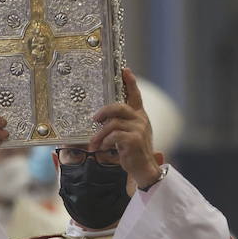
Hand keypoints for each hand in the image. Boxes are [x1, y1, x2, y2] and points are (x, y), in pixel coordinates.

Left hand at [89, 69, 160, 186]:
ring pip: (112, 124)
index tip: (125, 70)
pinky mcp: (134, 140)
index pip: (135, 95)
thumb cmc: (133, 150)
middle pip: (118, 106)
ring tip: (94, 143)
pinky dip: (106, 142)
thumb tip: (101, 117)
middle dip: (103, 112)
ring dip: (100, 134)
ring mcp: (139, 129)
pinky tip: (104, 147)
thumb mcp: (129, 133)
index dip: (130, 82)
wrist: (143, 168)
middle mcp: (140, 119)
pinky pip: (114, 136)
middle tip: (94, 119)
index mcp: (139, 115)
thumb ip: (120, 122)